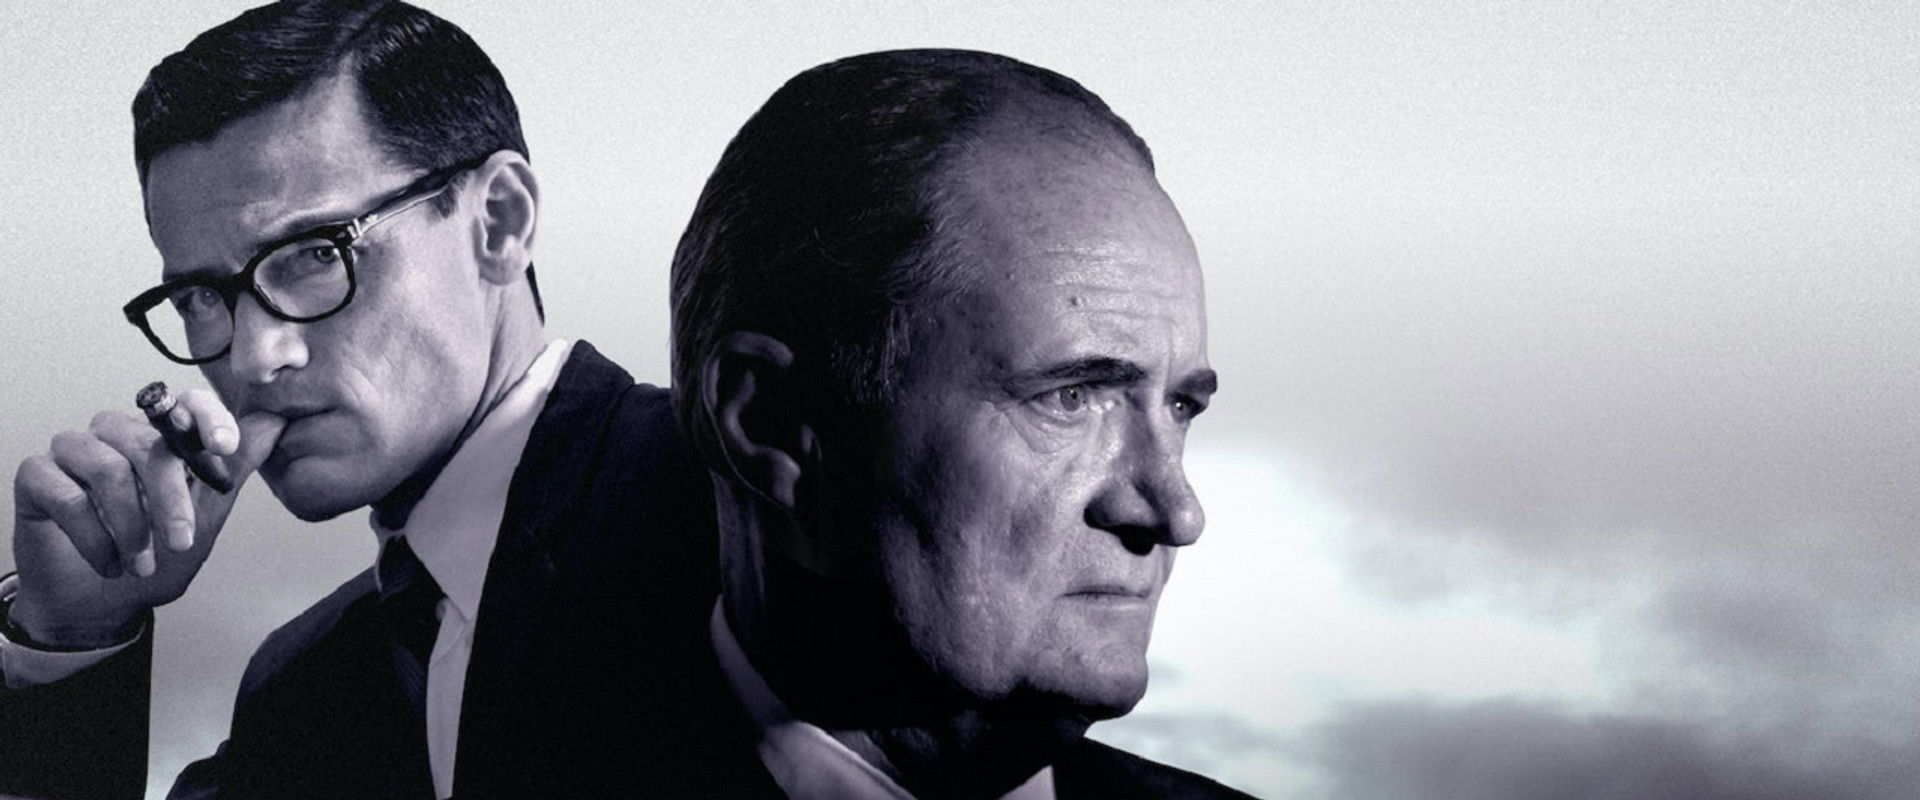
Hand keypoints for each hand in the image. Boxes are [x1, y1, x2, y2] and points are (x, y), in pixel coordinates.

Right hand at [9, 388, 284, 648]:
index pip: (183, 404)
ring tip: (140, 563)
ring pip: (106, 467)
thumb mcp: (205, 519)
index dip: (207, 418)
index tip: (225, 446)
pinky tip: (107, 563)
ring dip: (129, 524)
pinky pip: (66, 494)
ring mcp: (72, 452)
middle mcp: (115, 435)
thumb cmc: (154, 559)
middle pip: (145, 442)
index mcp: (159, 438)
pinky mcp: (36, 477)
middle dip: (170, 496)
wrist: (101, 607)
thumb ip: (233, 470)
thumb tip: (275, 421)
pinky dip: (92, 536)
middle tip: (180, 542)